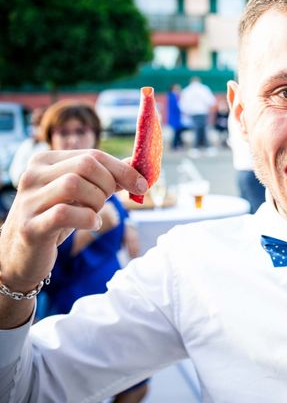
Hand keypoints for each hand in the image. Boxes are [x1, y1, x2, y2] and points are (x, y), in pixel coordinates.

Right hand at [0, 149, 146, 292]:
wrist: (21, 254)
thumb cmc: (57, 217)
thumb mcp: (81, 192)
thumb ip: (106, 177)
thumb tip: (138, 168)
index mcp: (46, 161)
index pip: (93, 155)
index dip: (123, 169)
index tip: (142, 185)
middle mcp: (33, 175)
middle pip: (86, 165)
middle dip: (109, 184)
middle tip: (110, 201)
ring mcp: (29, 200)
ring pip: (74, 184)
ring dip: (96, 201)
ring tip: (94, 212)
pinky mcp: (30, 226)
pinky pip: (65, 213)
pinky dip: (87, 218)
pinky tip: (91, 223)